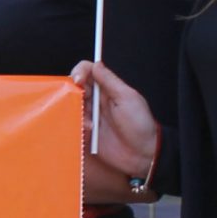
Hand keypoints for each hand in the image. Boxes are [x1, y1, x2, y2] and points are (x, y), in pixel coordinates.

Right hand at [69, 60, 158, 181]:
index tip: (78, 80)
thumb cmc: (139, 124)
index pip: (88, 72)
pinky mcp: (87, 133)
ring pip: (73, 107)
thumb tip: (96, 63)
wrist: (143, 154)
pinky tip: (90, 132)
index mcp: (108, 89)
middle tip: (83, 103)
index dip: (79, 72)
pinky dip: (78, 126)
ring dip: (79, 113)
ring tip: (91, 123)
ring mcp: (92, 116)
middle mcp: (97, 101)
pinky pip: (74, 124)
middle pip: (77, 88)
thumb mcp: (127, 98)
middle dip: (75, 94)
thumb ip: (109, 81)